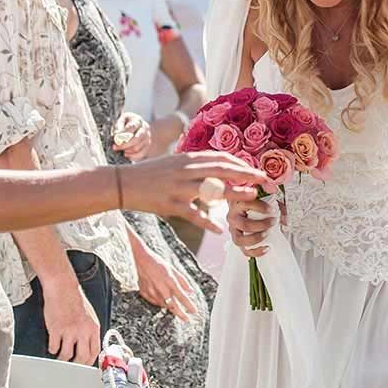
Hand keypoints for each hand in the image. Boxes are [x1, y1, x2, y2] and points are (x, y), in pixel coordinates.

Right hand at [41, 280, 101, 364]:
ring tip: (60, 355)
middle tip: (70, 365)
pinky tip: (53, 345)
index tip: (84, 365)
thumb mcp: (89, 316)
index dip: (89, 361)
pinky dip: (52, 349)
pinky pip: (53, 347)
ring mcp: (69, 331)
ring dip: (62, 358)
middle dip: (75, 364)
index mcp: (93, 328)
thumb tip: (88, 346)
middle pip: (82, 358)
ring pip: (66, 355)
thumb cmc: (75, 300)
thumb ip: (89, 331)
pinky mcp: (56, 329)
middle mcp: (83, 331)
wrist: (63, 287)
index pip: (95, 352)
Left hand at [113, 112, 153, 160]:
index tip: (115, 139)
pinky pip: (141, 154)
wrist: (133, 126)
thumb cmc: (125, 123)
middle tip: (115, 147)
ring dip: (127, 151)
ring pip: (137, 148)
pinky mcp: (147, 146)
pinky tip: (126, 155)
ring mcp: (147, 138)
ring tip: (120, 150)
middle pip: (136, 139)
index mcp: (138, 120)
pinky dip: (132, 156)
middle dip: (123, 145)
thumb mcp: (120, 120)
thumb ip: (118, 126)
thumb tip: (116, 135)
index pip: (131, 127)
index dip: (122, 134)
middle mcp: (145, 129)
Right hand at [120, 152, 266, 215]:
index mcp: (187, 159)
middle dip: (246, 174)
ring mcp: (178, 188)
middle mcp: (185, 170)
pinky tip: (220, 230)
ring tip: (250, 198)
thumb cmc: (151, 173)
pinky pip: (193, 215)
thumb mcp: (174, 162)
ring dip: (233, 194)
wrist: (123, 183)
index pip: (221, 158)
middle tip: (265, 181)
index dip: (242, 163)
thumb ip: (195, 164)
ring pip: (211, 190)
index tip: (257, 170)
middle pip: (222, 170)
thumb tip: (219, 165)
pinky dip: (207, 223)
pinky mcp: (170, 205)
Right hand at [129, 231, 198, 319]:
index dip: (189, 305)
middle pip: (173, 306)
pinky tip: (162, 300)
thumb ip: (183, 281)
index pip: (182, 297)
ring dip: (170, 307)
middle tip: (186, 319)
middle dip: (180, 314)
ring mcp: (152, 292)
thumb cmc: (159, 264)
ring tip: (175, 308)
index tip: (194, 311)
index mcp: (171, 281)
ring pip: (163, 305)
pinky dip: (159, 302)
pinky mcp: (145, 293)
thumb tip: (191, 292)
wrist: (142, 260)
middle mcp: (161, 288)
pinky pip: (154, 302)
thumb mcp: (174, 270)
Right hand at [226, 195, 276, 258]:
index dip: (260, 207)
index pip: (245, 204)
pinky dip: (256, 251)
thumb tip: (286, 219)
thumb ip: (276, 205)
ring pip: (241, 239)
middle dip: (262, 225)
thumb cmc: (255, 206)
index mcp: (238, 204)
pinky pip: (245, 250)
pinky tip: (267, 248)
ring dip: (257, 238)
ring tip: (268, 233)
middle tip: (273, 222)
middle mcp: (233, 218)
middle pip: (244, 225)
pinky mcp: (238, 241)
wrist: (244, 211)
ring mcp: (234, 231)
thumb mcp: (265, 200)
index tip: (272, 209)